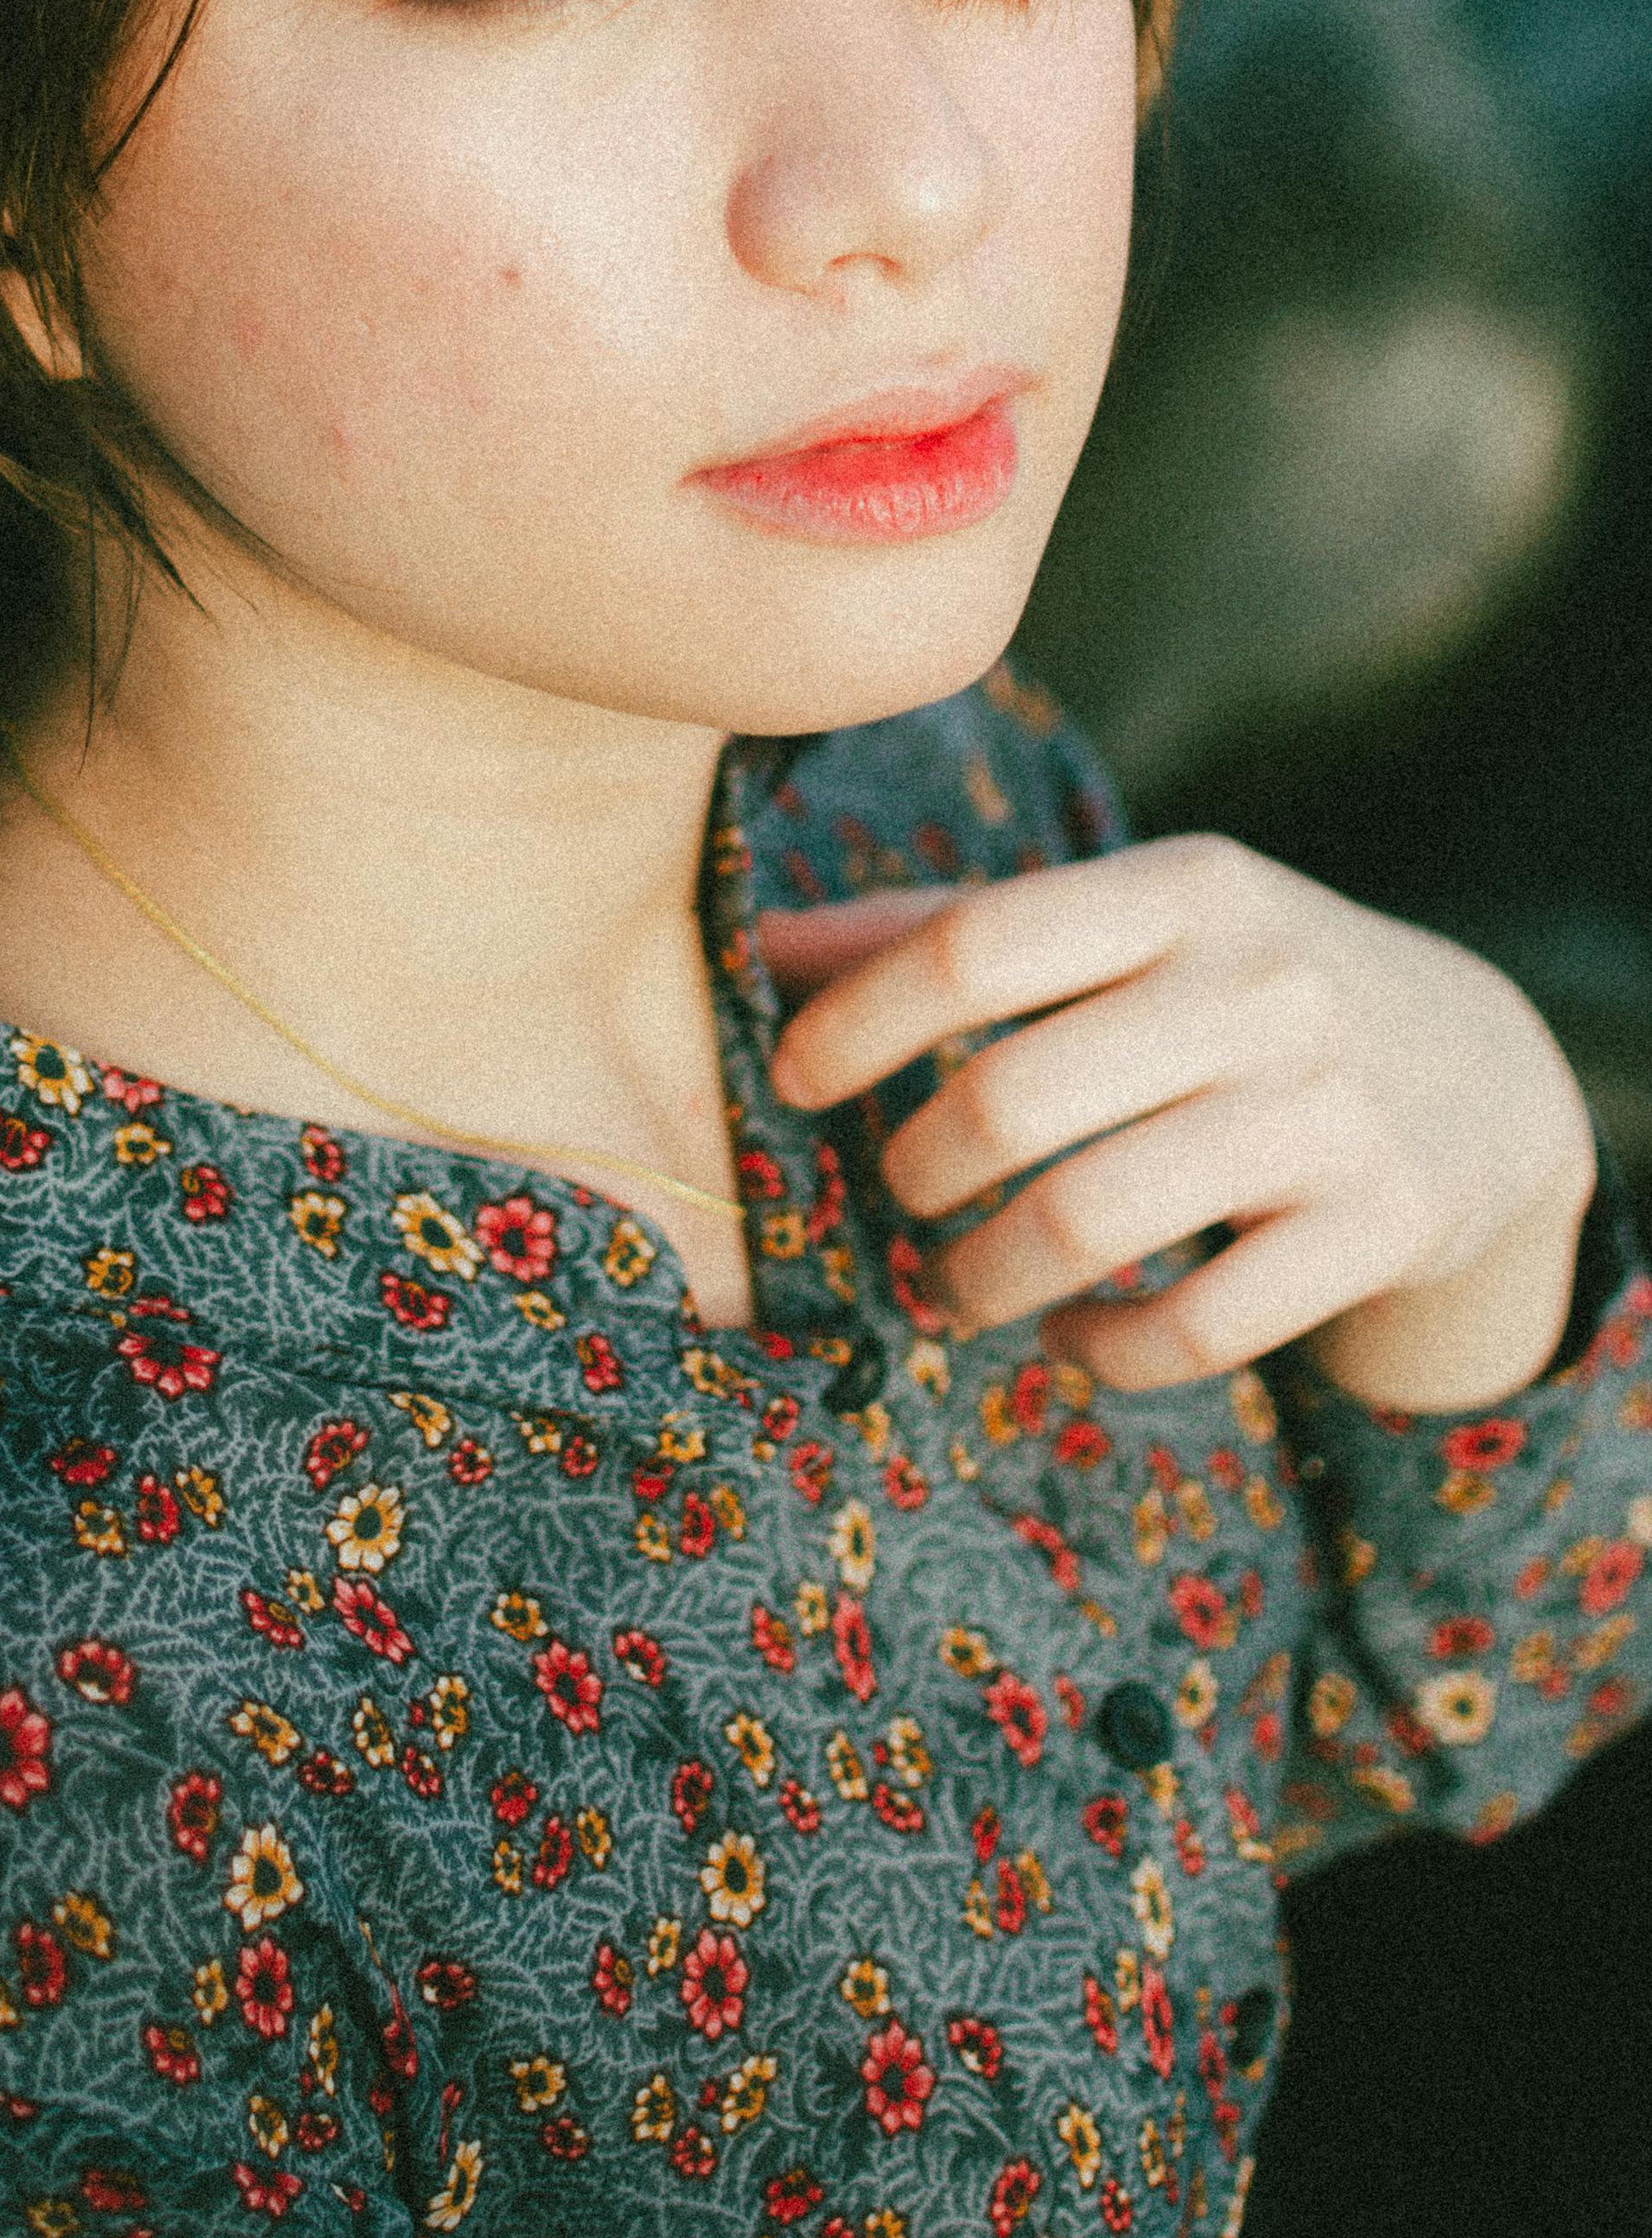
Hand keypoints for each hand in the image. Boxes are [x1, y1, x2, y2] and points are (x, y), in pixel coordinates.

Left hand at [759, 837, 1598, 1408]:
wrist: (1481, 1076)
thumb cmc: (1234, 988)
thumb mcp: (1126, 921)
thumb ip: (946, 926)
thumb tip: (756, 941)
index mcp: (1183, 888)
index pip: (977, 943)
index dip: (858, 1021)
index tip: (796, 1081)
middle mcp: (1262, 986)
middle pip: (1015, 1097)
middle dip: (915, 1171)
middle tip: (892, 1198)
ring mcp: (1328, 1112)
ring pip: (1090, 1223)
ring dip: (983, 1277)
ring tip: (952, 1286)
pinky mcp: (1378, 1229)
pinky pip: (1195, 1327)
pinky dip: (1101, 1349)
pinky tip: (1070, 1332)